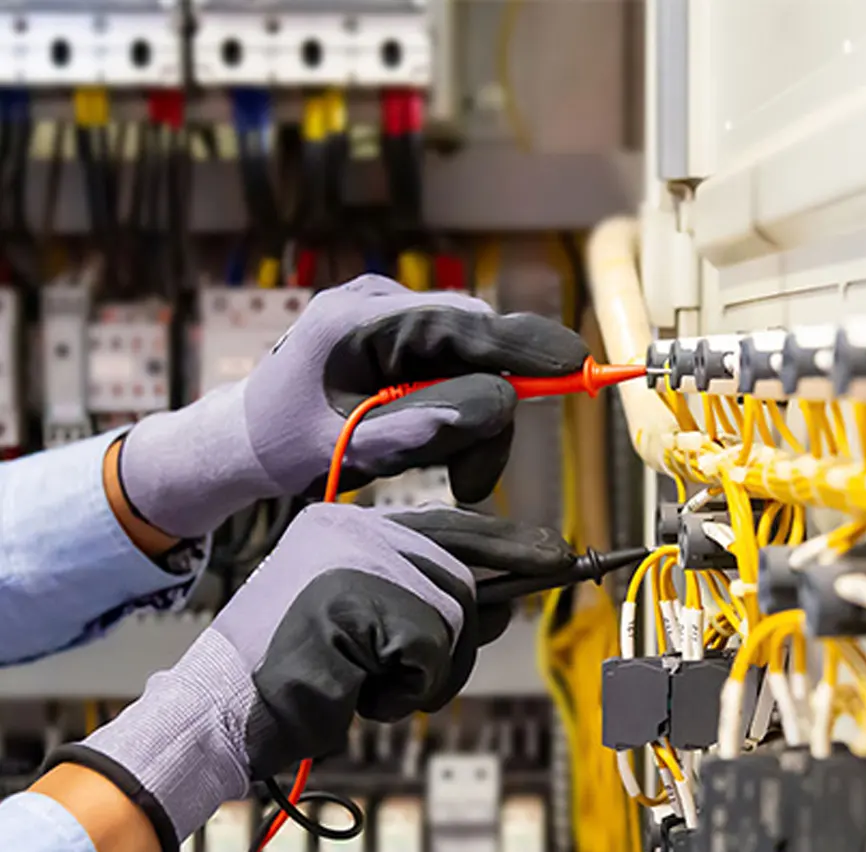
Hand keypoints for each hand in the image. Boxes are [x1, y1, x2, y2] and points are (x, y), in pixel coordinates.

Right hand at [44, 502, 573, 851]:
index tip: (558, 556)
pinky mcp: (359, 599)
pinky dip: (407, 688)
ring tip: (367, 683)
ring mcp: (356, 560)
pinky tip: (357, 691)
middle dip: (461, 641)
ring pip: (455, 617)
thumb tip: (506, 604)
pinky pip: (430, 650)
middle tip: (417, 674)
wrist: (221, 710)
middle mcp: (354, 528)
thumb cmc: (297, 676)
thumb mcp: (366, 625)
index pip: (451, 525)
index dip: (511, 544)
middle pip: (465, 579)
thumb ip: (427, 601)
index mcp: (348, 525)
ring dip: (426, 674)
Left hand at [118, 275, 588, 537]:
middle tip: (473, 483)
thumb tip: (497, 405)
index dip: (522, 345)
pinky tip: (438, 447)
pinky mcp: (401, 338)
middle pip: (476, 346)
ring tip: (459, 483)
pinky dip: (460, 413)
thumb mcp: (348, 446)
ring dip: (477, 424)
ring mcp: (391, 317)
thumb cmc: (282, 444)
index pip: (460, 323)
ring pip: (472, 362)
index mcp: (359, 320)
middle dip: (489, 413)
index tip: (575, 364)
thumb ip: (419, 426)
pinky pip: (454, 368)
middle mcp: (381, 304)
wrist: (242, 438)